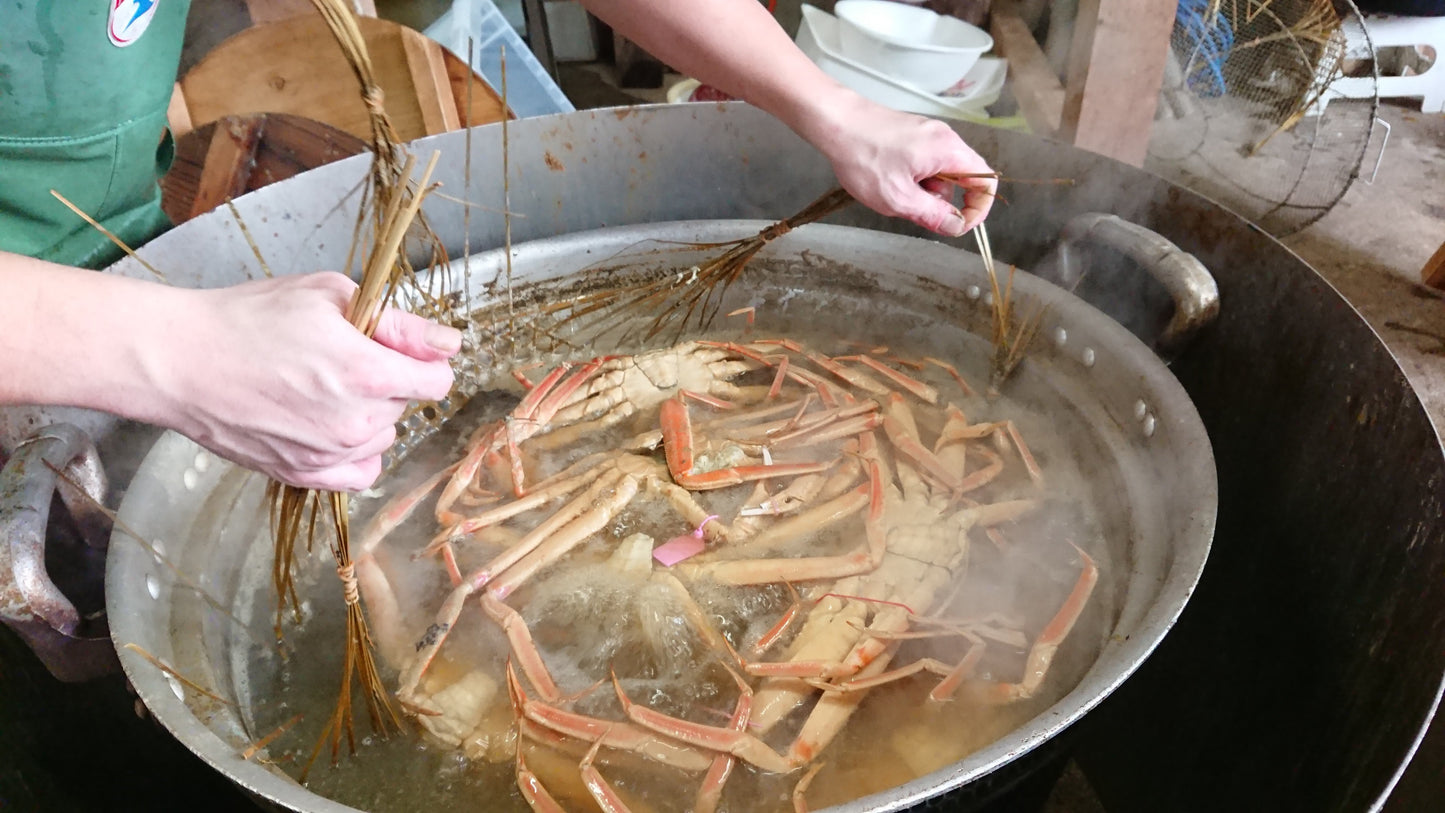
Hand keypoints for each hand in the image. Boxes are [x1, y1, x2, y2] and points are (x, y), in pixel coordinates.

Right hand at [157, 272, 459, 491]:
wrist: (182, 360)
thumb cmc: (249, 319)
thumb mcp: (330, 295)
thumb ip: (400, 324)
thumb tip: (449, 344)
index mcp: (368, 373)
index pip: (438, 381)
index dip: (423, 359)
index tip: (399, 348)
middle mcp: (356, 422)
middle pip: (405, 405)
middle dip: (386, 380)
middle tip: (339, 356)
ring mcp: (329, 454)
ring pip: (383, 437)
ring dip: (368, 415)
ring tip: (321, 387)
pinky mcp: (303, 474)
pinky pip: (359, 472)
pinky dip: (353, 452)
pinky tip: (327, 424)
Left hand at [803, 94, 997, 236]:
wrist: (835, 121)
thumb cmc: (864, 156)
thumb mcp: (899, 198)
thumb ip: (933, 215)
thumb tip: (956, 226)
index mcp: (949, 151)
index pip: (986, 182)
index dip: (978, 210)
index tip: (958, 226)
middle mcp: (944, 138)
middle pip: (963, 179)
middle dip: (941, 201)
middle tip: (913, 208)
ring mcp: (928, 134)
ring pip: (941, 174)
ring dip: (924, 191)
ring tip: (892, 191)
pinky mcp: (913, 135)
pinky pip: (925, 164)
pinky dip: (913, 179)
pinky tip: (888, 179)